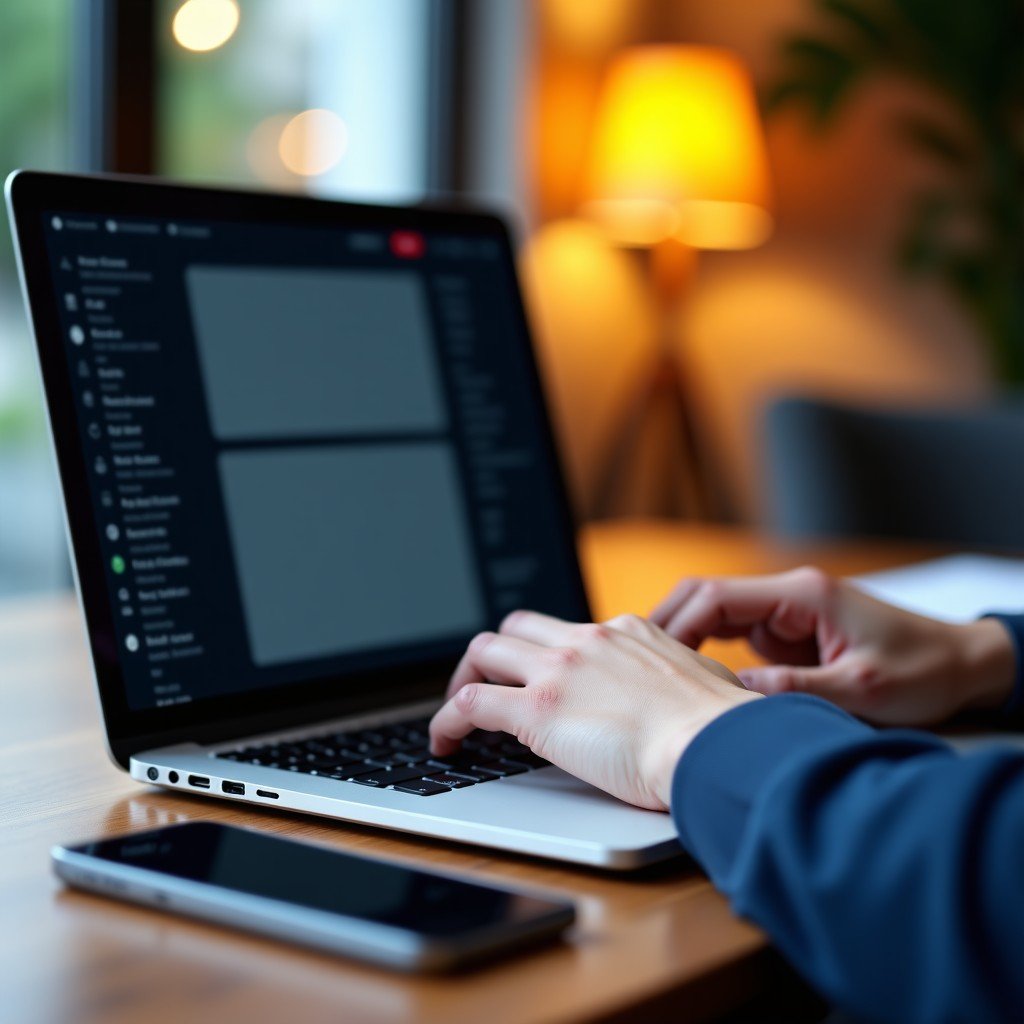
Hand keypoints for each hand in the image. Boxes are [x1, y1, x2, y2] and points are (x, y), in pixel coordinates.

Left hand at [428, 611, 759, 810]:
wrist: (715, 743)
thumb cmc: (723, 728)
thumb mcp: (706, 684)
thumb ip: (682, 682)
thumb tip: (685, 701)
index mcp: (627, 631)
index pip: (568, 630)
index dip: (546, 653)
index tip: (541, 678)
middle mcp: (587, 640)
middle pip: (516, 627)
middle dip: (493, 654)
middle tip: (485, 686)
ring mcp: (559, 670)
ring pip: (485, 650)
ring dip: (463, 678)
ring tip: (455, 715)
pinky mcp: (537, 709)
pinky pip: (470, 702)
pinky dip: (447, 720)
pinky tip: (445, 743)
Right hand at [651, 567, 1015, 726]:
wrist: (964, 664)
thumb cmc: (923, 671)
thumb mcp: (860, 691)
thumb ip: (792, 690)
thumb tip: (731, 695)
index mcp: (802, 595)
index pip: (717, 596)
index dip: (676, 624)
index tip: (651, 657)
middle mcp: (789, 596)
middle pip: (706, 597)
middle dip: (668, 625)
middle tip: (635, 662)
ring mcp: (788, 613)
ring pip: (716, 616)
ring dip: (686, 642)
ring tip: (653, 677)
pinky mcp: (791, 633)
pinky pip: (737, 637)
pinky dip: (710, 654)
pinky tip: (694, 683)